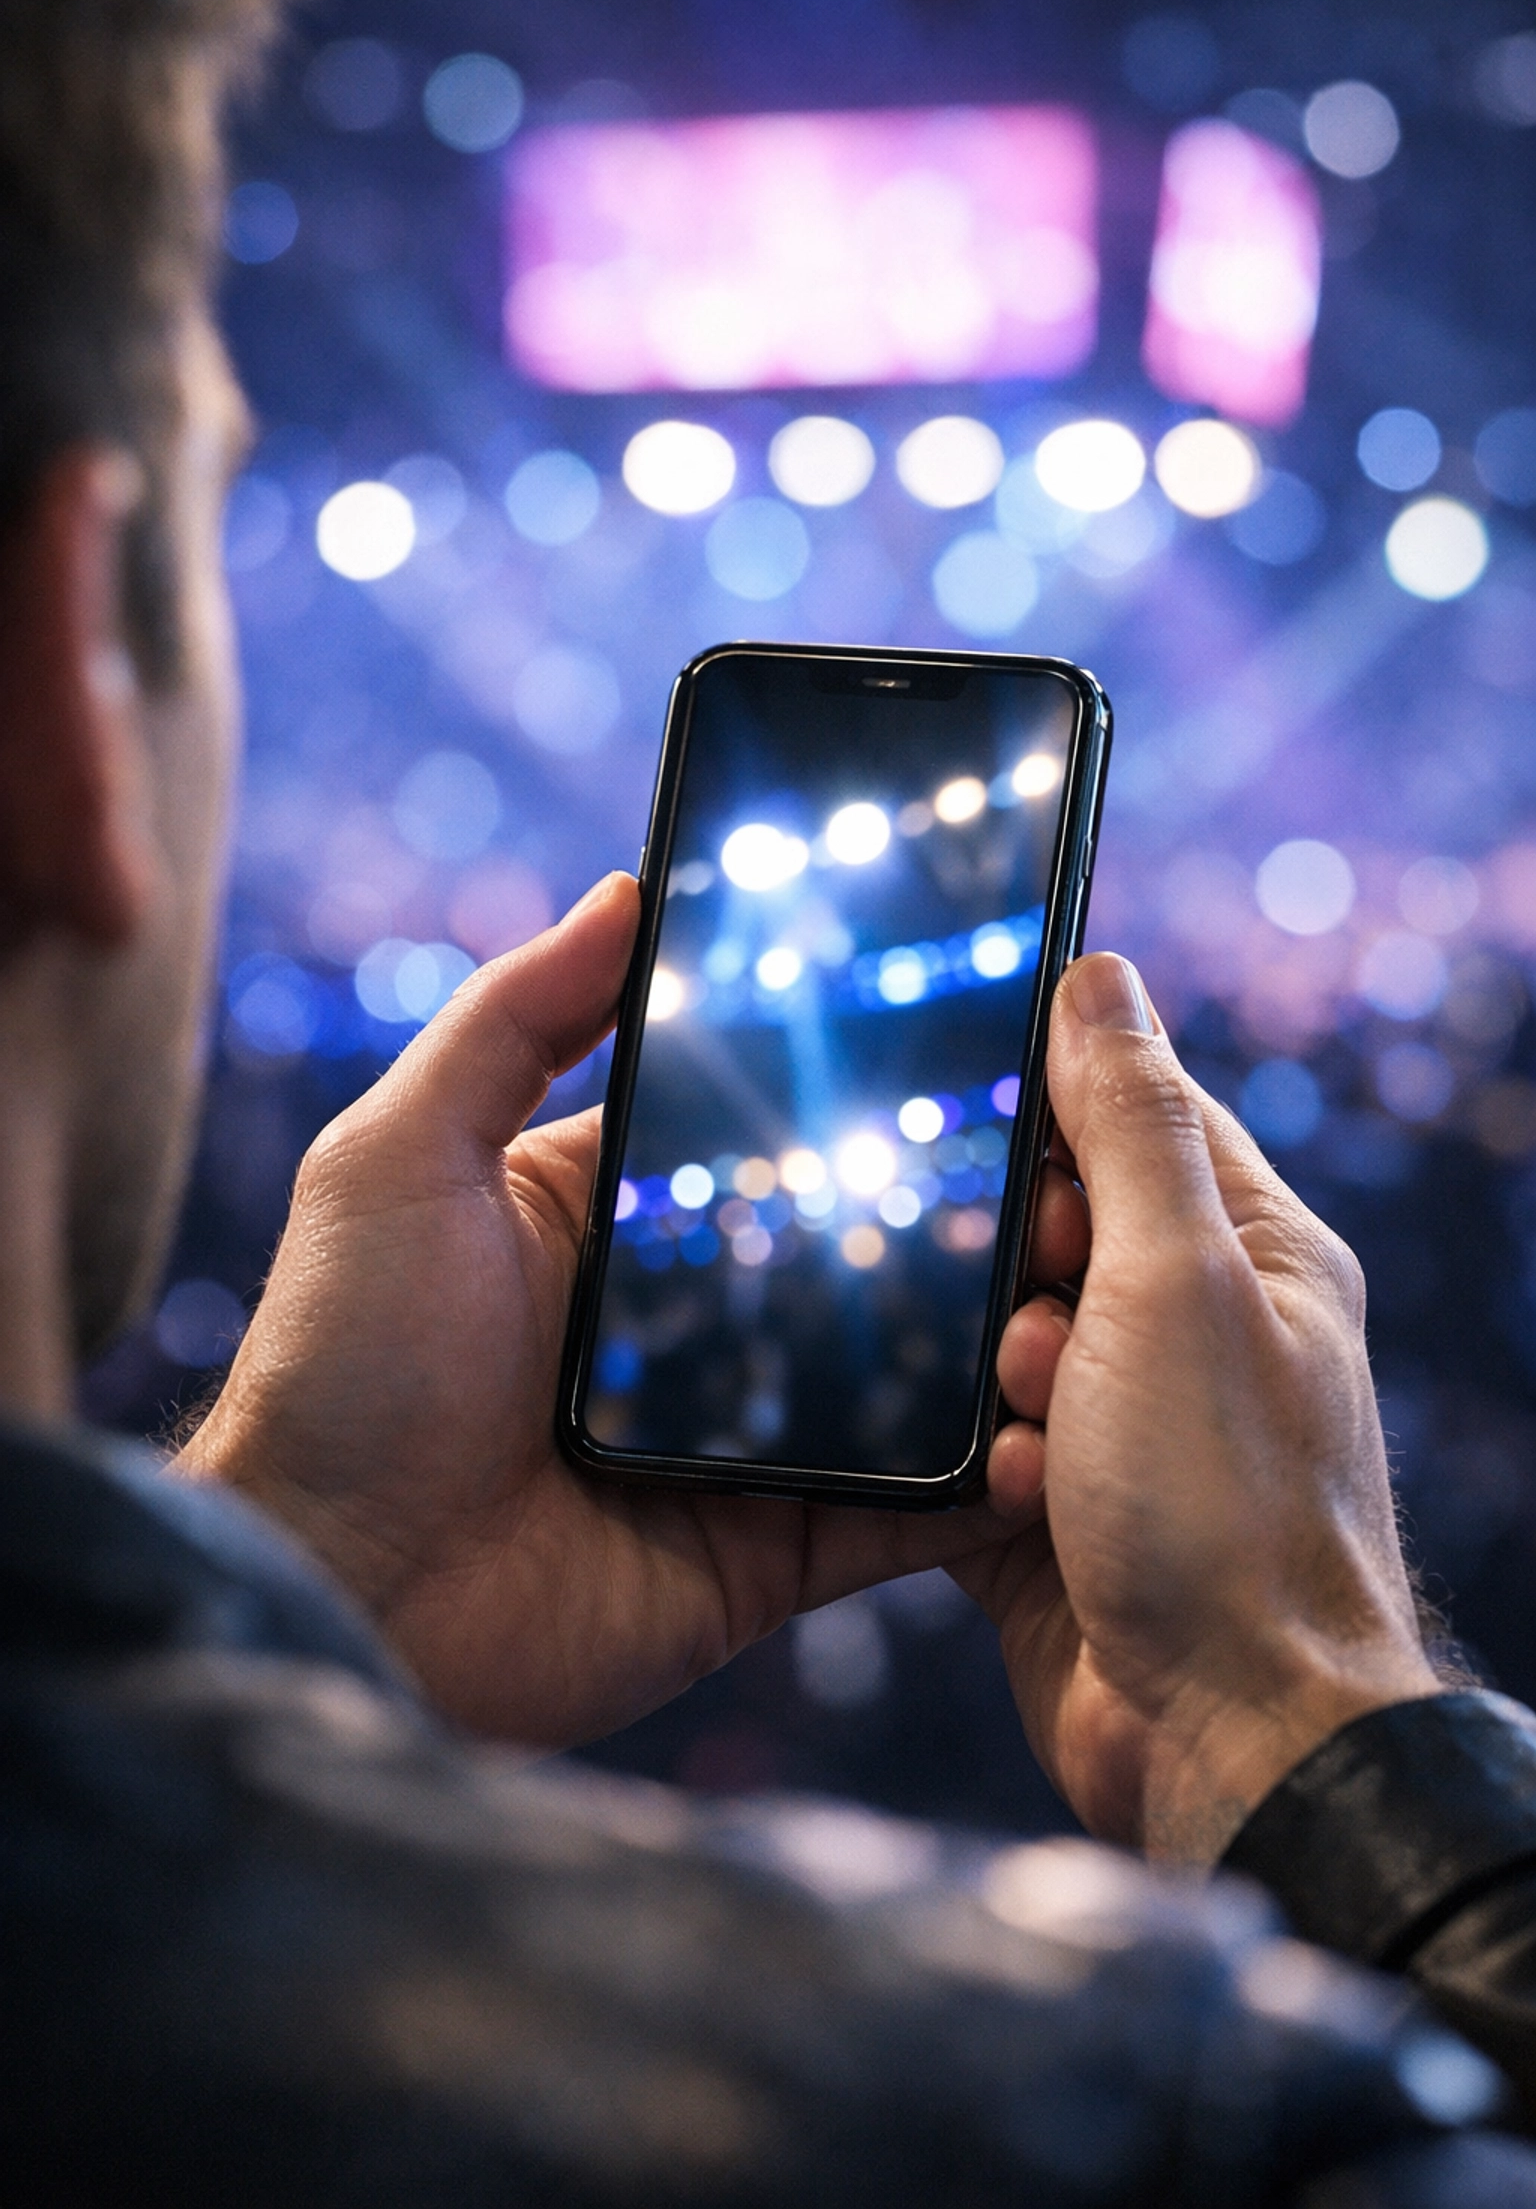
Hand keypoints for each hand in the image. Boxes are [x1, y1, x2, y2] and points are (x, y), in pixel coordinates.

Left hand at [176, 874, 1043, 1747]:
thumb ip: (513, 1021)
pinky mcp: (775, 1547)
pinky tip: (1058, 1429)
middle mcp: (692, 1316)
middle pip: (858, 1243)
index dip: (859, 1082)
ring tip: (1090, 1276)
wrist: (337, 1598)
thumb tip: (627, 887)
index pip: (766, 1125)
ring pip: (906, 1371)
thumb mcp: (400, 1157)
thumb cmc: (341, 1366)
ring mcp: (745, 1436)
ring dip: (994, 1335)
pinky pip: (904, 1511)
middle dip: (961, 1208)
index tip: (976, 1022)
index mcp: (614, 1211)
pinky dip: (984, 1482)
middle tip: (1070, 1161)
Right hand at [951, 952, 1439, 1865]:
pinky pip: (961, 1443)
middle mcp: (1188, 1330)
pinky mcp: (1043, 1509)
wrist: (1223, 1741)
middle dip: (1008, 1256)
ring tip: (1031, 1413)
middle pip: (1050, 1225)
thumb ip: (1131, 1127)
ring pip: (988, 1334)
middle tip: (1022, 1301)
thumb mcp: (1178, 1282)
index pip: (1143, 1112)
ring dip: (984, 1367)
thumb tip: (1100, 975)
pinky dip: (966, 1460)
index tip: (978, 1096)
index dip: (1061, 1098)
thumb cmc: (1232, 1512)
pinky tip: (1002, 1492)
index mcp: (1253, 1254)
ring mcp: (1115, 1423)